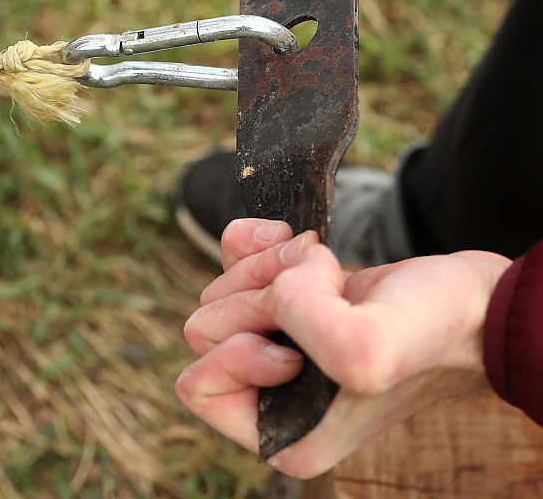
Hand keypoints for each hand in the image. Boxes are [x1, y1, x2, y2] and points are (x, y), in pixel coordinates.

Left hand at [175, 218, 511, 478]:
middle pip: (204, 328)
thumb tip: (274, 297)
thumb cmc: (430, 330)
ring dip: (269, 264)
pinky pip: (231, 258)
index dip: (242, 346)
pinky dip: (258, 239)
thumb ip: (313, 331)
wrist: (473, 298)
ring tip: (324, 267)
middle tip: (318, 288)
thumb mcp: (371, 347)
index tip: (297, 342)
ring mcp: (275, 344)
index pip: (199, 383)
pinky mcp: (283, 301)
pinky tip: (298, 240)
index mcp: (281, 434)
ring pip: (218, 290)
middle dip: (257, 293)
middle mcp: (271, 396)